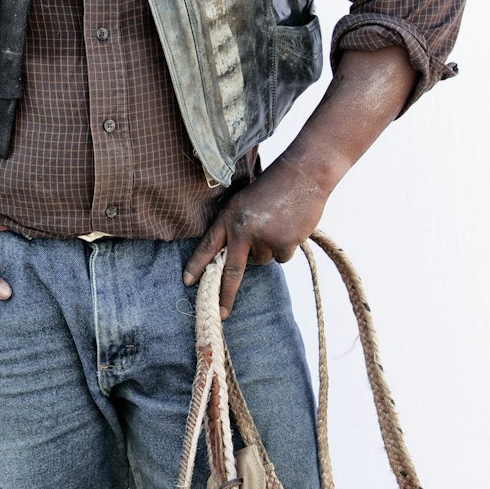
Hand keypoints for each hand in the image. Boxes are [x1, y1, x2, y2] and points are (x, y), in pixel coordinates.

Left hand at [182, 156, 327, 317]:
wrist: (302, 175)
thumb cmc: (272, 187)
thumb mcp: (244, 204)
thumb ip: (237, 228)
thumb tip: (241, 258)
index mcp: (229, 217)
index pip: (208, 245)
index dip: (197, 265)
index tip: (187, 281)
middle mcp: (243, 230)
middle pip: (232, 271)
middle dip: (225, 295)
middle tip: (220, 313)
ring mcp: (264, 237)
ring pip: (262, 261)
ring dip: (268, 250)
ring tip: (276, 224)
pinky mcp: (284, 242)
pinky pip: (282, 257)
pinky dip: (287, 247)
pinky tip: (290, 226)